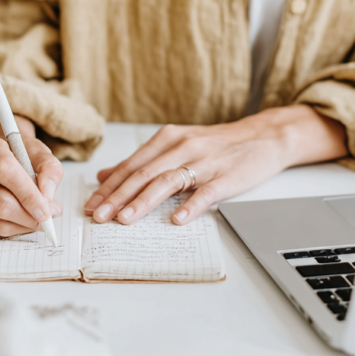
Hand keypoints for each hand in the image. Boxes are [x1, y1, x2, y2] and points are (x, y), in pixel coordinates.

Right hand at [0, 111, 62, 236]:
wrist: (9, 157)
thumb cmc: (25, 155)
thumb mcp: (42, 154)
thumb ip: (49, 171)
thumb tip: (46, 197)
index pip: (5, 172)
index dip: (27, 194)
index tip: (45, 211)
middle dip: (27, 216)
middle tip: (48, 218)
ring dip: (24, 225)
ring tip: (40, 218)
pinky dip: (17, 229)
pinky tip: (28, 220)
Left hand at [83, 105, 347, 225]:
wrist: (263, 136)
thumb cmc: (217, 145)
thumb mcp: (176, 145)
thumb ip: (142, 161)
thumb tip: (105, 176)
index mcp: (168, 138)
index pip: (131, 165)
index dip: (109, 186)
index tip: (90, 204)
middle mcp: (183, 146)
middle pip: (144, 173)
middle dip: (118, 196)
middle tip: (98, 215)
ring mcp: (205, 161)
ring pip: (168, 181)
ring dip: (144, 201)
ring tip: (125, 219)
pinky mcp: (227, 176)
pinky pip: (206, 192)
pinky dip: (191, 205)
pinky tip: (176, 218)